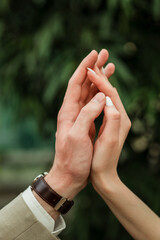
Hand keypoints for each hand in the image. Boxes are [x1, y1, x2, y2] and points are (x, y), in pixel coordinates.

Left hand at [45, 50, 114, 199]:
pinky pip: (93, 103)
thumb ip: (87, 114)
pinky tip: (106, 89)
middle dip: (93, 68)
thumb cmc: (72, 159)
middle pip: (83, 84)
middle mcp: (73, 111)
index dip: (84, 68)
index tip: (94, 55)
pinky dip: (100, 93)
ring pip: (89, 92)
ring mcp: (80, 116)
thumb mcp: (77, 136)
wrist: (70, 175)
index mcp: (68, 111)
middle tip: (104, 54)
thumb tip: (99, 96)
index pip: (75, 83)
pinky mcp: (86, 123)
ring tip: (109, 66)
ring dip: (99, 78)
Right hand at [87, 66, 130, 189]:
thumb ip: (112, 118)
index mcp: (120, 119)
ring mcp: (114, 119)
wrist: (104, 175)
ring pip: (107, 95)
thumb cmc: (103, 160)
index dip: (100, 80)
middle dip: (102, 75)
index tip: (89, 69)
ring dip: (100, 81)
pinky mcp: (108, 123)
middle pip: (111, 90)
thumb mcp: (108, 141)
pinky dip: (97, 92)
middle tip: (95, 59)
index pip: (110, 93)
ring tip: (94, 67)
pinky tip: (93, 87)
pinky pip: (104, 103)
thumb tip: (107, 99)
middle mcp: (120, 116)